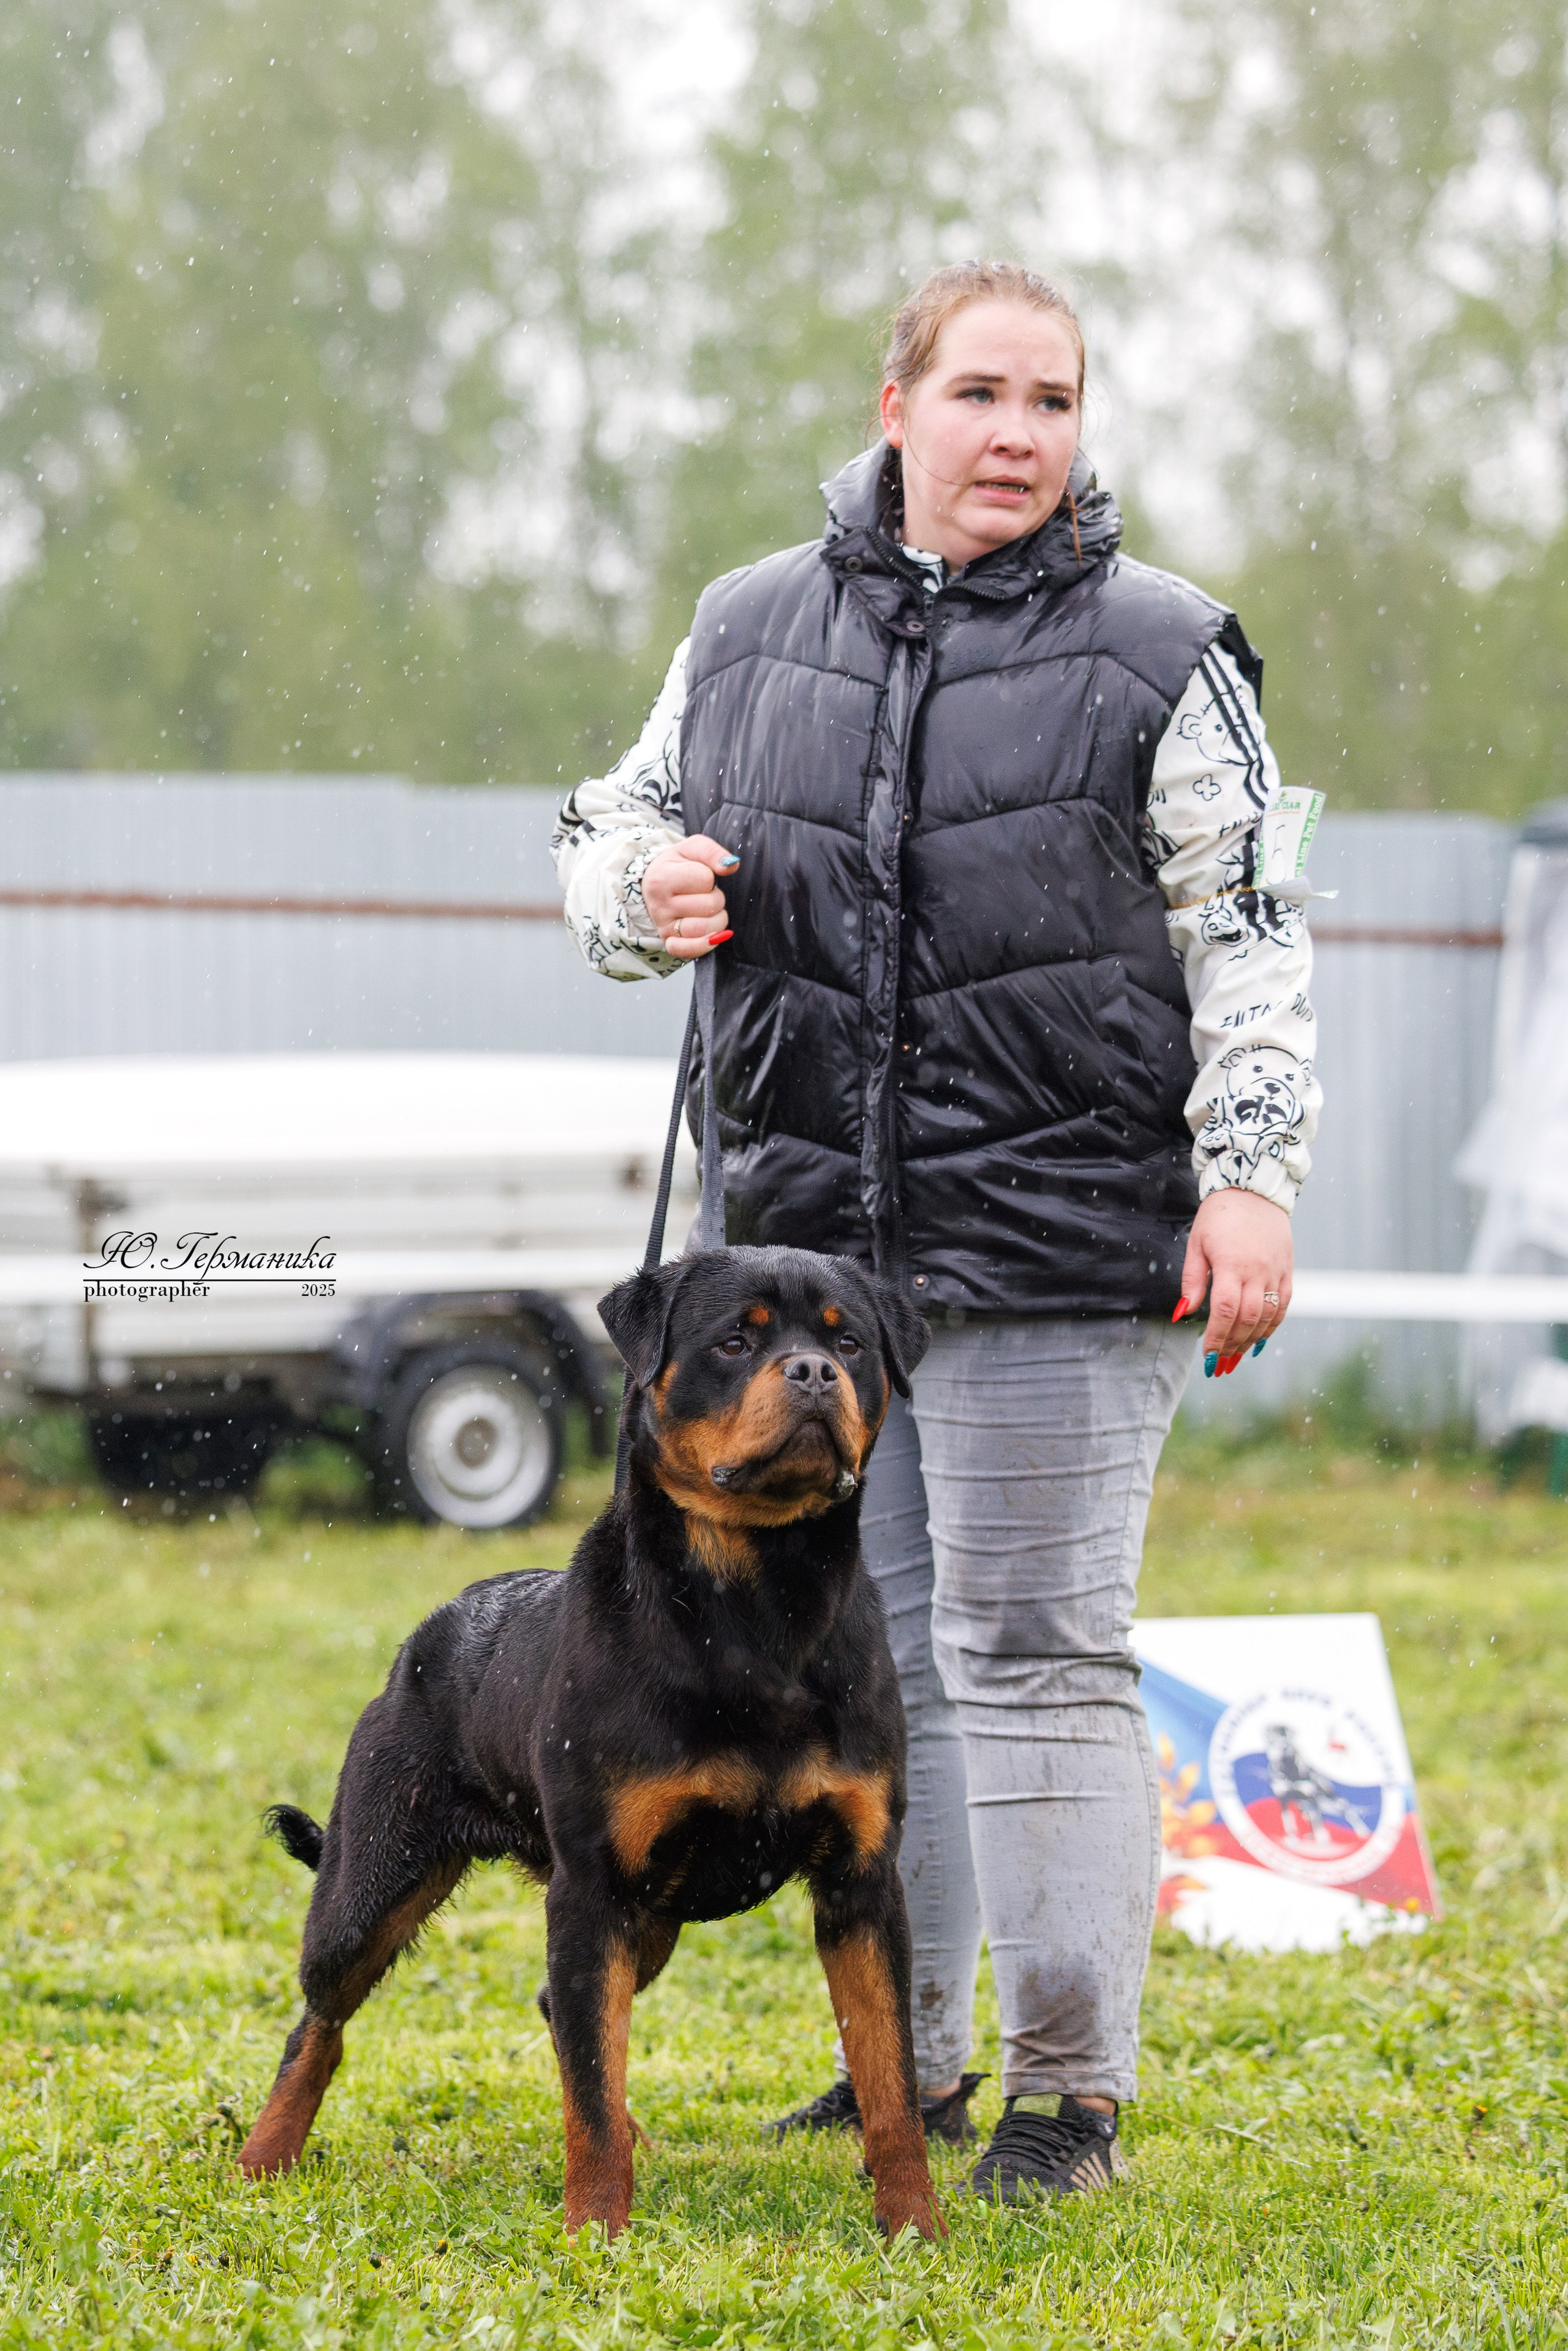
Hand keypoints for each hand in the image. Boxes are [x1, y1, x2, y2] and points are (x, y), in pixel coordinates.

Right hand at [643, 835, 737, 960]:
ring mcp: (663, 926)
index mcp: (662, 877)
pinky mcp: (668, 941)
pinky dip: (704, 945)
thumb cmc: (677, 865)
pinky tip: (714, 937)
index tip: (698, 876)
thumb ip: (712, 852)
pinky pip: (686, 951)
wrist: (654, 882)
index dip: (709, 877)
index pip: (704, 879)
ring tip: (709, 911)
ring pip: (703, 929)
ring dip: (717, 920)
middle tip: (705, 894)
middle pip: (709, 906)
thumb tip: (731, 865)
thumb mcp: (692, 848)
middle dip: (716, 898)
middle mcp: (659, 904)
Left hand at [1177, 1188, 1291, 1371]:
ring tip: (1236, 1357)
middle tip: (1219, 1364)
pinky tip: (1258, 1339)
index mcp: (1232, 1264)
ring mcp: (1276, 1271)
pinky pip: (1283, 1305)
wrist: (1254, 1189)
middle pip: (1247, 1319)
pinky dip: (1272, 1326)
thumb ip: (1192, 1280)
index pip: (1225, 1311)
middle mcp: (1258, 1271)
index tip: (1208, 1356)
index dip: (1217, 1338)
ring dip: (1251, 1341)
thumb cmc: (1219, 1216)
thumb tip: (1182, 1313)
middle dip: (1232, 1346)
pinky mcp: (1287, 1270)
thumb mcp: (1197, 1243)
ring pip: (1268, 1317)